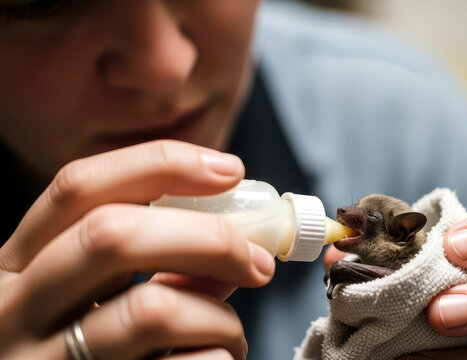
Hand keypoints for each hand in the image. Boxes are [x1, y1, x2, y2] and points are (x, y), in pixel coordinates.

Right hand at [0, 140, 274, 359]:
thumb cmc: (86, 353)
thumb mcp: (93, 300)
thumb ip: (151, 263)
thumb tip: (234, 238)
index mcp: (14, 266)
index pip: (77, 187)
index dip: (161, 164)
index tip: (229, 170)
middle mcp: (12, 311)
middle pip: (114, 235)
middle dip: (208, 237)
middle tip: (258, 261)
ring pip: (152, 310)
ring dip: (219, 318)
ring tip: (231, 334)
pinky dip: (218, 358)